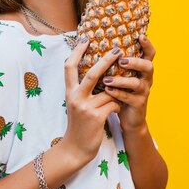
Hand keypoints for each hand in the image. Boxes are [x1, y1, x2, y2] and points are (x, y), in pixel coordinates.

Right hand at [62, 37, 122, 162]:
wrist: (75, 148)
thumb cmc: (79, 125)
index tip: (86, 39)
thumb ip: (83, 90)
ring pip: (109, 91)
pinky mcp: (96, 118)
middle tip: (117, 49)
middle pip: (91, 74)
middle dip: (106, 60)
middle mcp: (75, 98)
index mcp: (69, 92)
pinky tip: (116, 111)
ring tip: (118, 97)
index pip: (69, 67)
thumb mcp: (76, 104)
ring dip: (117, 93)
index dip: (77, 52)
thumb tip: (98, 72)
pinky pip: (114, 104)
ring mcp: (86, 108)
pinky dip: (118, 106)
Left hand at [103, 34, 154, 132]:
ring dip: (121, 80)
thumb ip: (115, 64)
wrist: (129, 118)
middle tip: (121, 60)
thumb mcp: (120, 76)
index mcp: (142, 69)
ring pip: (137, 83)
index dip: (147, 44)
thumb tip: (99, 44)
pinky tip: (107, 90)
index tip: (140, 35)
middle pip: (148, 66)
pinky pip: (129, 98)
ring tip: (107, 79)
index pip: (149, 54)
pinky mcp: (138, 104)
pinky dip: (118, 94)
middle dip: (135, 62)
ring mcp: (143, 92)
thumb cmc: (121, 91)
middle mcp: (146, 79)